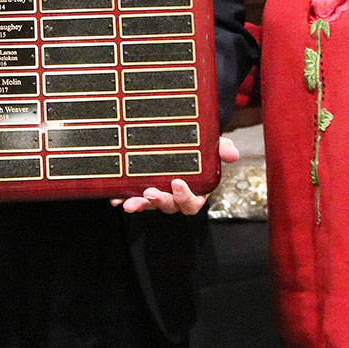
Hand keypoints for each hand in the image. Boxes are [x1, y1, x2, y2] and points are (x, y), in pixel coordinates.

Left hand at [114, 135, 239, 213]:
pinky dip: (124, 197)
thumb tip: (232, 154)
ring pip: (150, 204)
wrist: (186, 140)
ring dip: (139, 204)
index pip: (192, 202)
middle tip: (150, 192)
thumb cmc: (202, 147)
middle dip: (160, 201)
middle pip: (170, 207)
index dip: (185, 196)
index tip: (177, 183)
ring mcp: (160, 194)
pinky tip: (116, 197)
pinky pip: (134, 197)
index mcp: (196, 191)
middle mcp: (177, 197)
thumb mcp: (214, 145)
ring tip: (129, 202)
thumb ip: (223, 148)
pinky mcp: (144, 189)